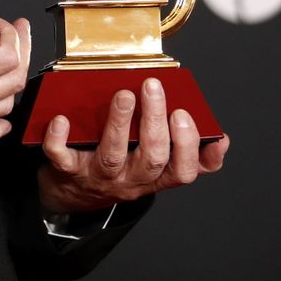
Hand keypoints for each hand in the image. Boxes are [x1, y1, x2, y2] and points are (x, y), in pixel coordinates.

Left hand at [38, 77, 230, 212]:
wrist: (71, 193)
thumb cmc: (118, 168)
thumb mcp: (156, 167)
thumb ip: (185, 152)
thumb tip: (220, 138)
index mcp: (155, 177)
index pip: (182, 171)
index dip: (188, 146)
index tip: (184, 114)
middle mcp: (130, 180)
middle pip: (151, 158)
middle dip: (155, 122)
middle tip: (153, 87)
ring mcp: (99, 176)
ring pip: (113, 155)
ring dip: (119, 124)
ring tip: (123, 95)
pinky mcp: (67, 171)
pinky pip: (62, 158)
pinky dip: (60, 139)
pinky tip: (61, 119)